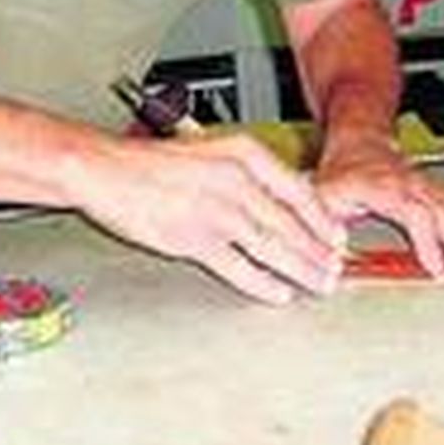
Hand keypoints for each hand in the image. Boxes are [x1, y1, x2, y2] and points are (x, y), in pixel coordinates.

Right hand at [77, 133, 346, 304]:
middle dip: (317, 252)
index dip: (323, 220)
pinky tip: (277, 292)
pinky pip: (237, 267)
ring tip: (317, 285)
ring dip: (299, 269)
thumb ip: (248, 176)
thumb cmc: (154, 164)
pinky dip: (262, 283)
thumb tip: (284, 205)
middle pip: (289, 222)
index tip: (337, 239)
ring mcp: (214, 210)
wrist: (106, 170)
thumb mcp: (211, 152)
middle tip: (335, 270)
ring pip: (271, 246)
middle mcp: (234, 179)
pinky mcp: (192, 238)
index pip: (299, 190)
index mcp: (242, 153)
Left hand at [315, 134, 443, 278]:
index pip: (412, 212)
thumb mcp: (322, 197)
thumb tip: (331, 259)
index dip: (428, 241)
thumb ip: (325, 228)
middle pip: (443, 211)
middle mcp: (410, 184)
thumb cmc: (339, 175)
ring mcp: (427, 184)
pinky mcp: (437, 188)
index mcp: (381, 188)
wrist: (358, 142)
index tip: (438, 269)